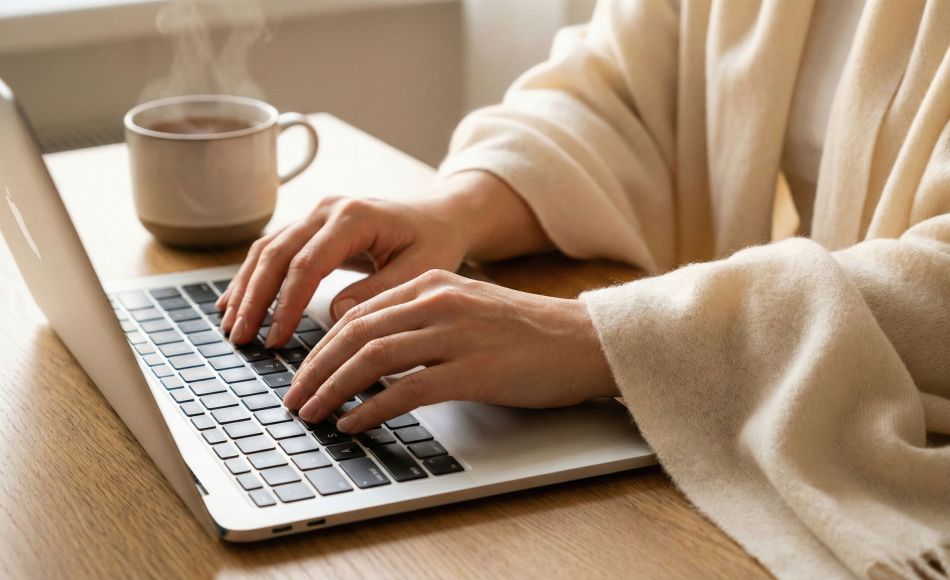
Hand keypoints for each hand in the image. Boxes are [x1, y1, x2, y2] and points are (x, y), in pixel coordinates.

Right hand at [218, 171, 550, 347]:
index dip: (287, 305)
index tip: (276, 339)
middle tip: (240, 338)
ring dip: (246, 288)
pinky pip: (273, 250)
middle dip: (254, 299)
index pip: (307, 264)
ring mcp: (316, 214)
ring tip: (232, 327)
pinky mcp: (312, 226)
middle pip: (277, 253)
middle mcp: (328, 209)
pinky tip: (237, 303)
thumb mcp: (419, 271)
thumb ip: (379, 293)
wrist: (440, 217)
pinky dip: (253, 277)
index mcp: (354, 217)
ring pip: (267, 249)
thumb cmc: (434, 243)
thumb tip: (335, 314)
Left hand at [283, 269, 617, 432]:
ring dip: (333, 389)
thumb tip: (373, 352)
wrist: (583, 341)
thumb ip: (422, 320)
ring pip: (372, 359)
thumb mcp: (468, 308)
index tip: (304, 372)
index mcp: (433, 284)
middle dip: (315, 369)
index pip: (360, 312)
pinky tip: (354, 423)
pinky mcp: (472, 371)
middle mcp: (439, 303)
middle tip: (294, 398)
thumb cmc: (527, 332)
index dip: (323, 346)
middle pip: (356, 333)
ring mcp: (455, 335)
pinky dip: (371, 408)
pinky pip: (406, 390)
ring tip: (312, 413)